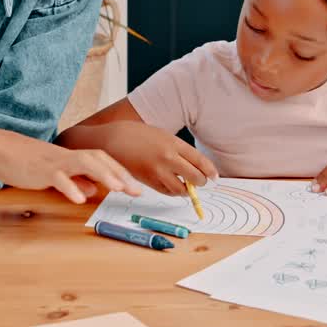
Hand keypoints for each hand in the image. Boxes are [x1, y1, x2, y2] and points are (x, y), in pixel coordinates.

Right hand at [0, 130, 143, 203]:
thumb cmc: (25, 161)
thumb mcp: (54, 172)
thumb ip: (74, 180)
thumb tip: (93, 190)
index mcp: (71, 157)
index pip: (102, 160)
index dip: (120, 172)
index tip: (135, 186)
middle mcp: (67, 156)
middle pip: (100, 159)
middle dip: (120, 174)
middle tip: (136, 191)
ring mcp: (54, 161)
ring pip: (84, 163)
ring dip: (103, 175)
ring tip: (118, 189)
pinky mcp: (39, 169)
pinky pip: (57, 177)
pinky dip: (69, 187)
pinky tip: (79, 199)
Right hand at [95, 121, 218, 195]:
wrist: (112, 140)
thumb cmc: (137, 135)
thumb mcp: (162, 135)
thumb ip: (178, 150)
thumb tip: (194, 166)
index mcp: (173, 143)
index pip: (200, 161)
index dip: (210, 171)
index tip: (214, 176)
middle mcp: (168, 158)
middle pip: (195, 177)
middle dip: (201, 182)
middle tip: (201, 182)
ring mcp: (157, 171)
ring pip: (181, 189)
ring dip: (186, 190)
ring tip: (186, 186)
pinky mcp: (147, 182)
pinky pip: (166, 192)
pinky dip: (172, 191)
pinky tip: (171, 185)